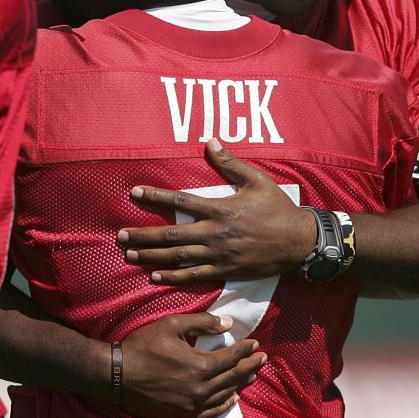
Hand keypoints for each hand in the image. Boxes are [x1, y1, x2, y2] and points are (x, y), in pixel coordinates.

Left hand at [119, 138, 316, 283]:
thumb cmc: (278, 208)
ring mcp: (219, 255)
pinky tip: (156, 276)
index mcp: (220, 209)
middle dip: (143, 234)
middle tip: (120, 235)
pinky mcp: (225, 271)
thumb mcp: (258, 180)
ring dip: (152, 256)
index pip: (180, 202)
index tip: (135, 193)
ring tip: (130, 254)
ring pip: (178, 257)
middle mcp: (215, 233)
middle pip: (171, 235)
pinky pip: (194, 276)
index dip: (155, 197)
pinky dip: (173, 277)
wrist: (297, 242)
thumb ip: (231, 163)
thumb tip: (210, 141)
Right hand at [120, 312, 266, 417]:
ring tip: (252, 375)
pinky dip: (224, 404)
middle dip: (250, 366)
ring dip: (240, 384)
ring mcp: (191, 405)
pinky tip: (231, 398)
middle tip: (262, 358)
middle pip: (233, 377)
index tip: (255, 343)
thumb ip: (203, 322)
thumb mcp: (172, 324)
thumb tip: (228, 324)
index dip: (245, 349)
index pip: (232, 357)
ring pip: (224, 395)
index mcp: (200, 365)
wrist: (116, 375)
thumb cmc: (143, 346)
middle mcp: (200, 389)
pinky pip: (210, 412)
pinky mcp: (181, 415)